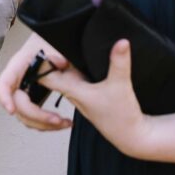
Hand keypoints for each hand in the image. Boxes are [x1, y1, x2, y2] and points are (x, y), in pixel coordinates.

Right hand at [0, 34, 72, 131]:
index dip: (4, 97)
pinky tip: (61, 122)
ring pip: (25, 116)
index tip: (11, 110)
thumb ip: (57, 54)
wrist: (59, 42)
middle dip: (37, 117)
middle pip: (17, 106)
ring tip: (65, 123)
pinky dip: (46, 123)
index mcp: (19, 64)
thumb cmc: (52, 41)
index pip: (4, 83)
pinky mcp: (33, 98)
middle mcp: (18, 80)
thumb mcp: (56, 45)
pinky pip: (33, 117)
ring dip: (44, 124)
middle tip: (59, 120)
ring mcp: (24, 90)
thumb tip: (59, 61)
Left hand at [40, 39, 151, 157]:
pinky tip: (83, 60)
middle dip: (52, 57)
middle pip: (54, 72)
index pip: (45, 76)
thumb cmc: (123, 117)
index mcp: (72, 90)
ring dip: (65, 64)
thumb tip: (122, 41)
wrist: (133, 136)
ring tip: (67, 45)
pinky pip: (77, 79)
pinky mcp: (91, 96)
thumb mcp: (121, 85)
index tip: (42, 47)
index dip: (41, 62)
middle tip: (51, 38)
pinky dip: (77, 70)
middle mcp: (73, 93)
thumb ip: (120, 63)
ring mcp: (81, 95)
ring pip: (65, 75)